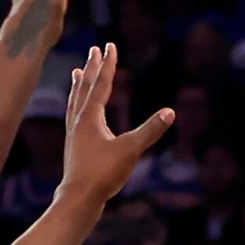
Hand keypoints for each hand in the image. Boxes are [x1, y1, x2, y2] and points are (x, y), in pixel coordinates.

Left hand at [59, 44, 174, 205]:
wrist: (78, 199)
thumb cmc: (103, 174)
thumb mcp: (131, 150)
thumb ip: (150, 131)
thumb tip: (170, 113)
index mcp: (90, 117)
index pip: (101, 84)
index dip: (108, 64)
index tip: (109, 45)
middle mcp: (79, 121)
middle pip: (84, 88)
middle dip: (91, 68)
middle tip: (93, 50)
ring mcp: (74, 134)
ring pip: (75, 102)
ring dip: (79, 86)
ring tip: (77, 74)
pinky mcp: (74, 148)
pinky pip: (74, 118)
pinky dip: (77, 108)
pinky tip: (80, 114)